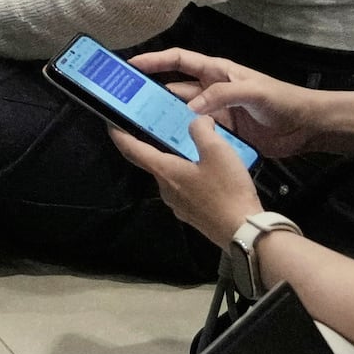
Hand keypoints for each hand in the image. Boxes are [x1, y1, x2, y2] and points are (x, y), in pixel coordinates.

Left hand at [107, 111, 268, 244]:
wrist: (243, 232)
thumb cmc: (227, 190)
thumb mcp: (217, 150)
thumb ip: (201, 129)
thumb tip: (197, 121)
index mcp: (165, 172)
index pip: (132, 150)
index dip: (119, 135)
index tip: (110, 123)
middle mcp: (165, 189)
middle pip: (152, 162)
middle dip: (154, 144)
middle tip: (161, 125)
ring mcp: (178, 205)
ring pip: (170, 175)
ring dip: (176, 160)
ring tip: (191, 145)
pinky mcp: (192, 214)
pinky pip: (184, 188)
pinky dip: (188, 174)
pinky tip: (207, 170)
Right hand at [135, 47, 327, 156]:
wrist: (304, 127)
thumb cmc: (280, 100)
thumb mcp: (252, 92)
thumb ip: (222, 95)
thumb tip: (190, 109)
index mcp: (216, 72)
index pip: (179, 60)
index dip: (155, 61)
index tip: (131, 66)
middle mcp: (211, 91)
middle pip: (175, 90)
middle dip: (153, 96)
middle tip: (129, 106)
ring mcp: (216, 114)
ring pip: (183, 115)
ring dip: (167, 121)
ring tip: (143, 131)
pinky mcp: (222, 135)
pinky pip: (197, 135)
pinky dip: (184, 140)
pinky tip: (171, 149)